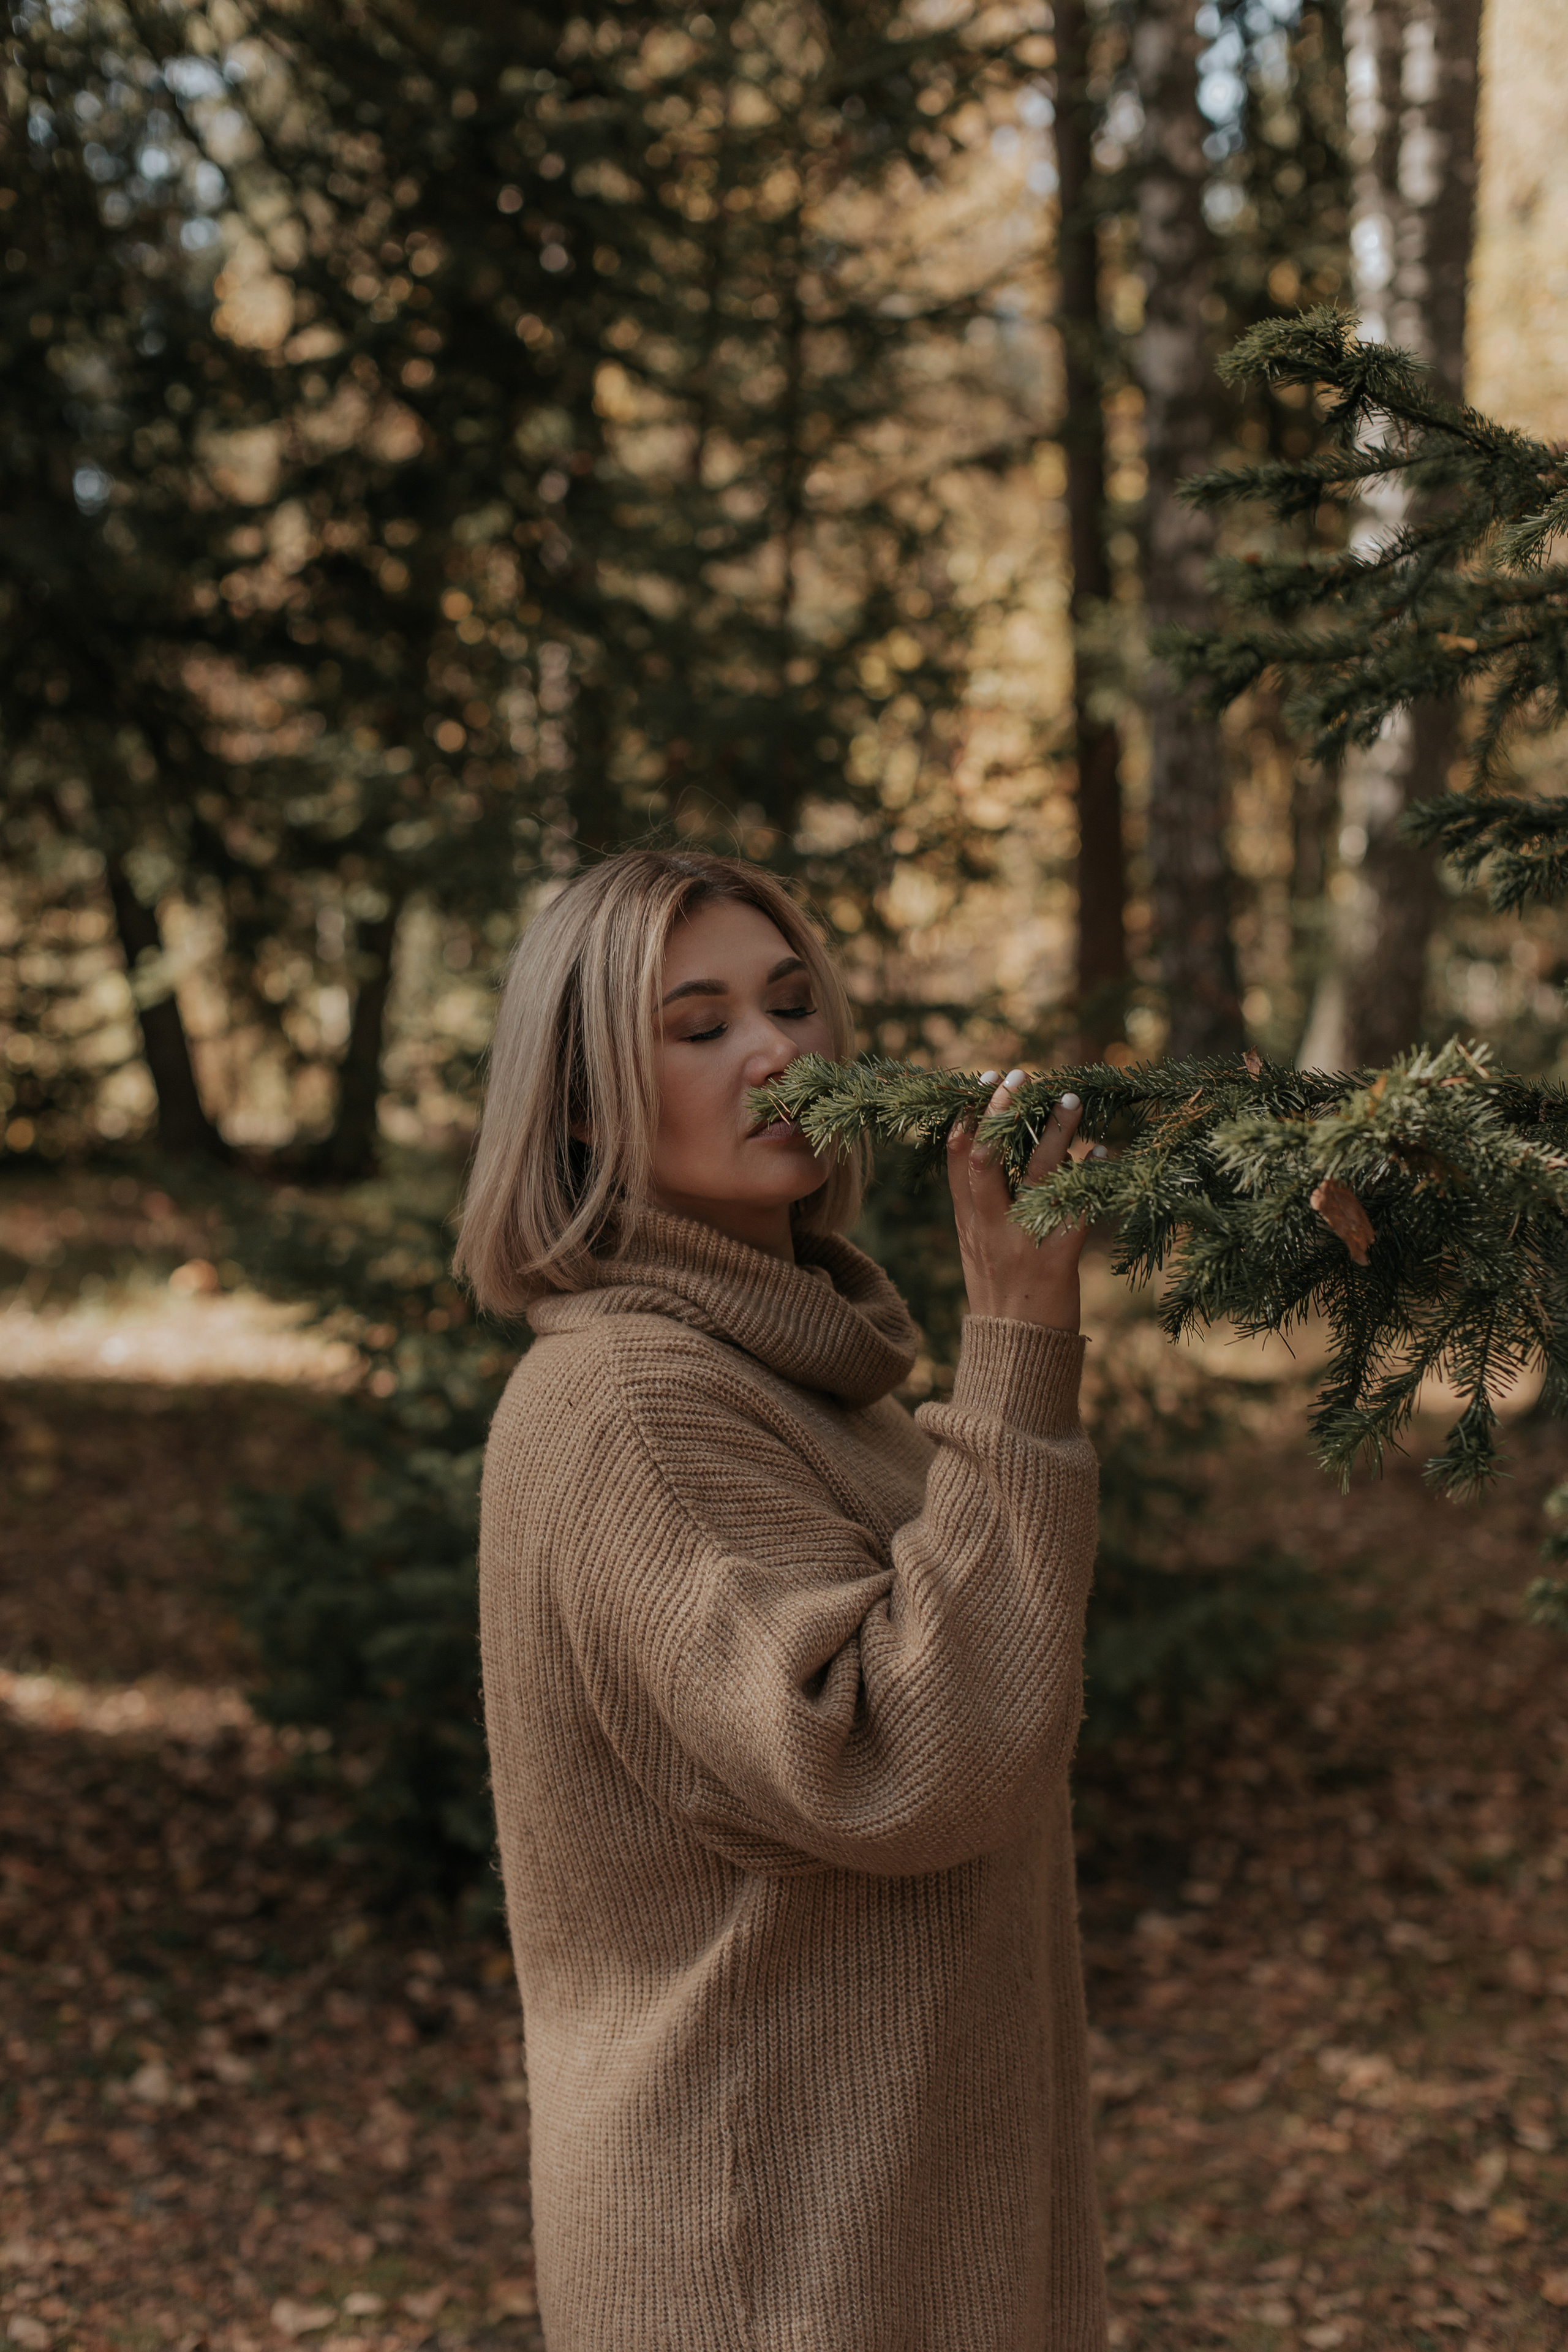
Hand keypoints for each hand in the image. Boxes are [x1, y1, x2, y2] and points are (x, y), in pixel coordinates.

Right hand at [946, 1069, 1085, 1331]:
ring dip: (1053, 1131)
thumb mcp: (978, 1253)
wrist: (1015, 1357)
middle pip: (985, 1158)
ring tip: (1069, 1098)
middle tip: (1018, 1074)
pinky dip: (1089, 1175)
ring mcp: (1021, 1244)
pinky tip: (1101, 1150)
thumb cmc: (1002, 1302)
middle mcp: (989, 1228)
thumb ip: (982, 1212)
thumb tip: (993, 1162)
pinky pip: (1075, 1209)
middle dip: (1000, 1112)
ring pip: (1034, 1175)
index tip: (978, 1081)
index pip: (956, 1160)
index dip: (966, 1116)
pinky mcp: (1055, 1261)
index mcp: (968, 1224)